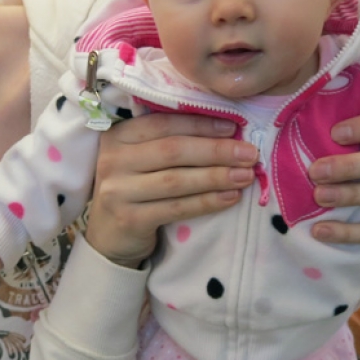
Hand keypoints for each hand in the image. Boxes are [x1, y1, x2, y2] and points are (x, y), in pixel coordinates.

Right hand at [85, 113, 257, 267]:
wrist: (109, 236)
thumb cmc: (135, 189)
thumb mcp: (141, 159)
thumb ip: (169, 142)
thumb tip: (226, 132)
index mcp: (118, 136)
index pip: (164, 124)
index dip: (200, 124)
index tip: (233, 128)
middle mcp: (113, 159)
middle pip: (172, 151)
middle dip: (215, 151)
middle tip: (249, 153)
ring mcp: (118, 190)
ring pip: (176, 180)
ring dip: (216, 177)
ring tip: (246, 176)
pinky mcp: (129, 219)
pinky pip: (175, 208)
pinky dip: (206, 202)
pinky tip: (229, 198)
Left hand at [309, 106, 359, 246]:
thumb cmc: (353, 166)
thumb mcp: (349, 148)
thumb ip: (332, 139)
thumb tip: (295, 131)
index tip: (334, 134)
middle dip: (352, 166)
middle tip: (315, 172)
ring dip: (351, 195)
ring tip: (319, 197)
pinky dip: (348, 232)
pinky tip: (320, 230)